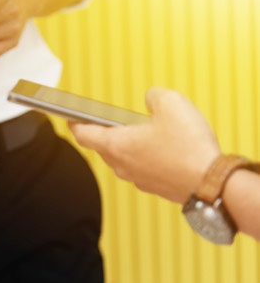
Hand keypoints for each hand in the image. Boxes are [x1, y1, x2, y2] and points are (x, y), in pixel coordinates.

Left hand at [69, 88, 221, 202]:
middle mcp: (122, 165)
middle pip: (103, 146)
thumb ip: (153, 96)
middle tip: (113, 118)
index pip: (83, 134)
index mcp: (115, 145)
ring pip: (123, 158)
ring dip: (128, 144)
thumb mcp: (170, 103)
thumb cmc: (188, 148)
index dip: (74, 123)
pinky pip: (143, 168)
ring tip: (145, 130)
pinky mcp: (155, 187)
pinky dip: (146, 156)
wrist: (212, 185)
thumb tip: (150, 100)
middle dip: (105, 131)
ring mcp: (138, 179)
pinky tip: (164, 147)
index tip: (69, 116)